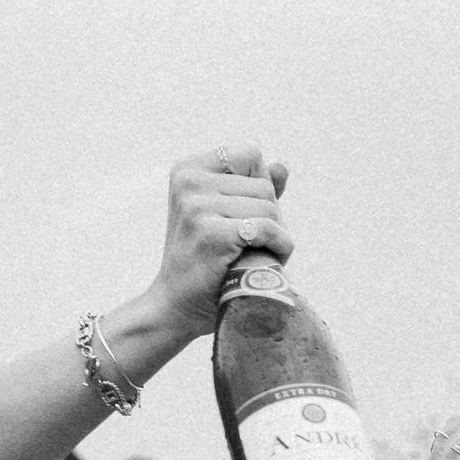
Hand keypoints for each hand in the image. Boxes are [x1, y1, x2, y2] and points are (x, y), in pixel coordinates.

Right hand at [152, 150, 290, 336]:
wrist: (177, 305)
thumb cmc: (205, 261)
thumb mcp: (224, 216)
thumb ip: (251, 189)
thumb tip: (282, 166)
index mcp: (188, 170)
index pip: (248, 155)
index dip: (259, 186)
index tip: (245, 214)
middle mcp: (188, 182)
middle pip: (263, 185)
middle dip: (269, 216)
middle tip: (252, 243)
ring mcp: (196, 206)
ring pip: (269, 207)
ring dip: (276, 234)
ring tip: (256, 253)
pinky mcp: (211, 233)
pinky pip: (267, 228)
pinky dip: (280, 246)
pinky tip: (272, 259)